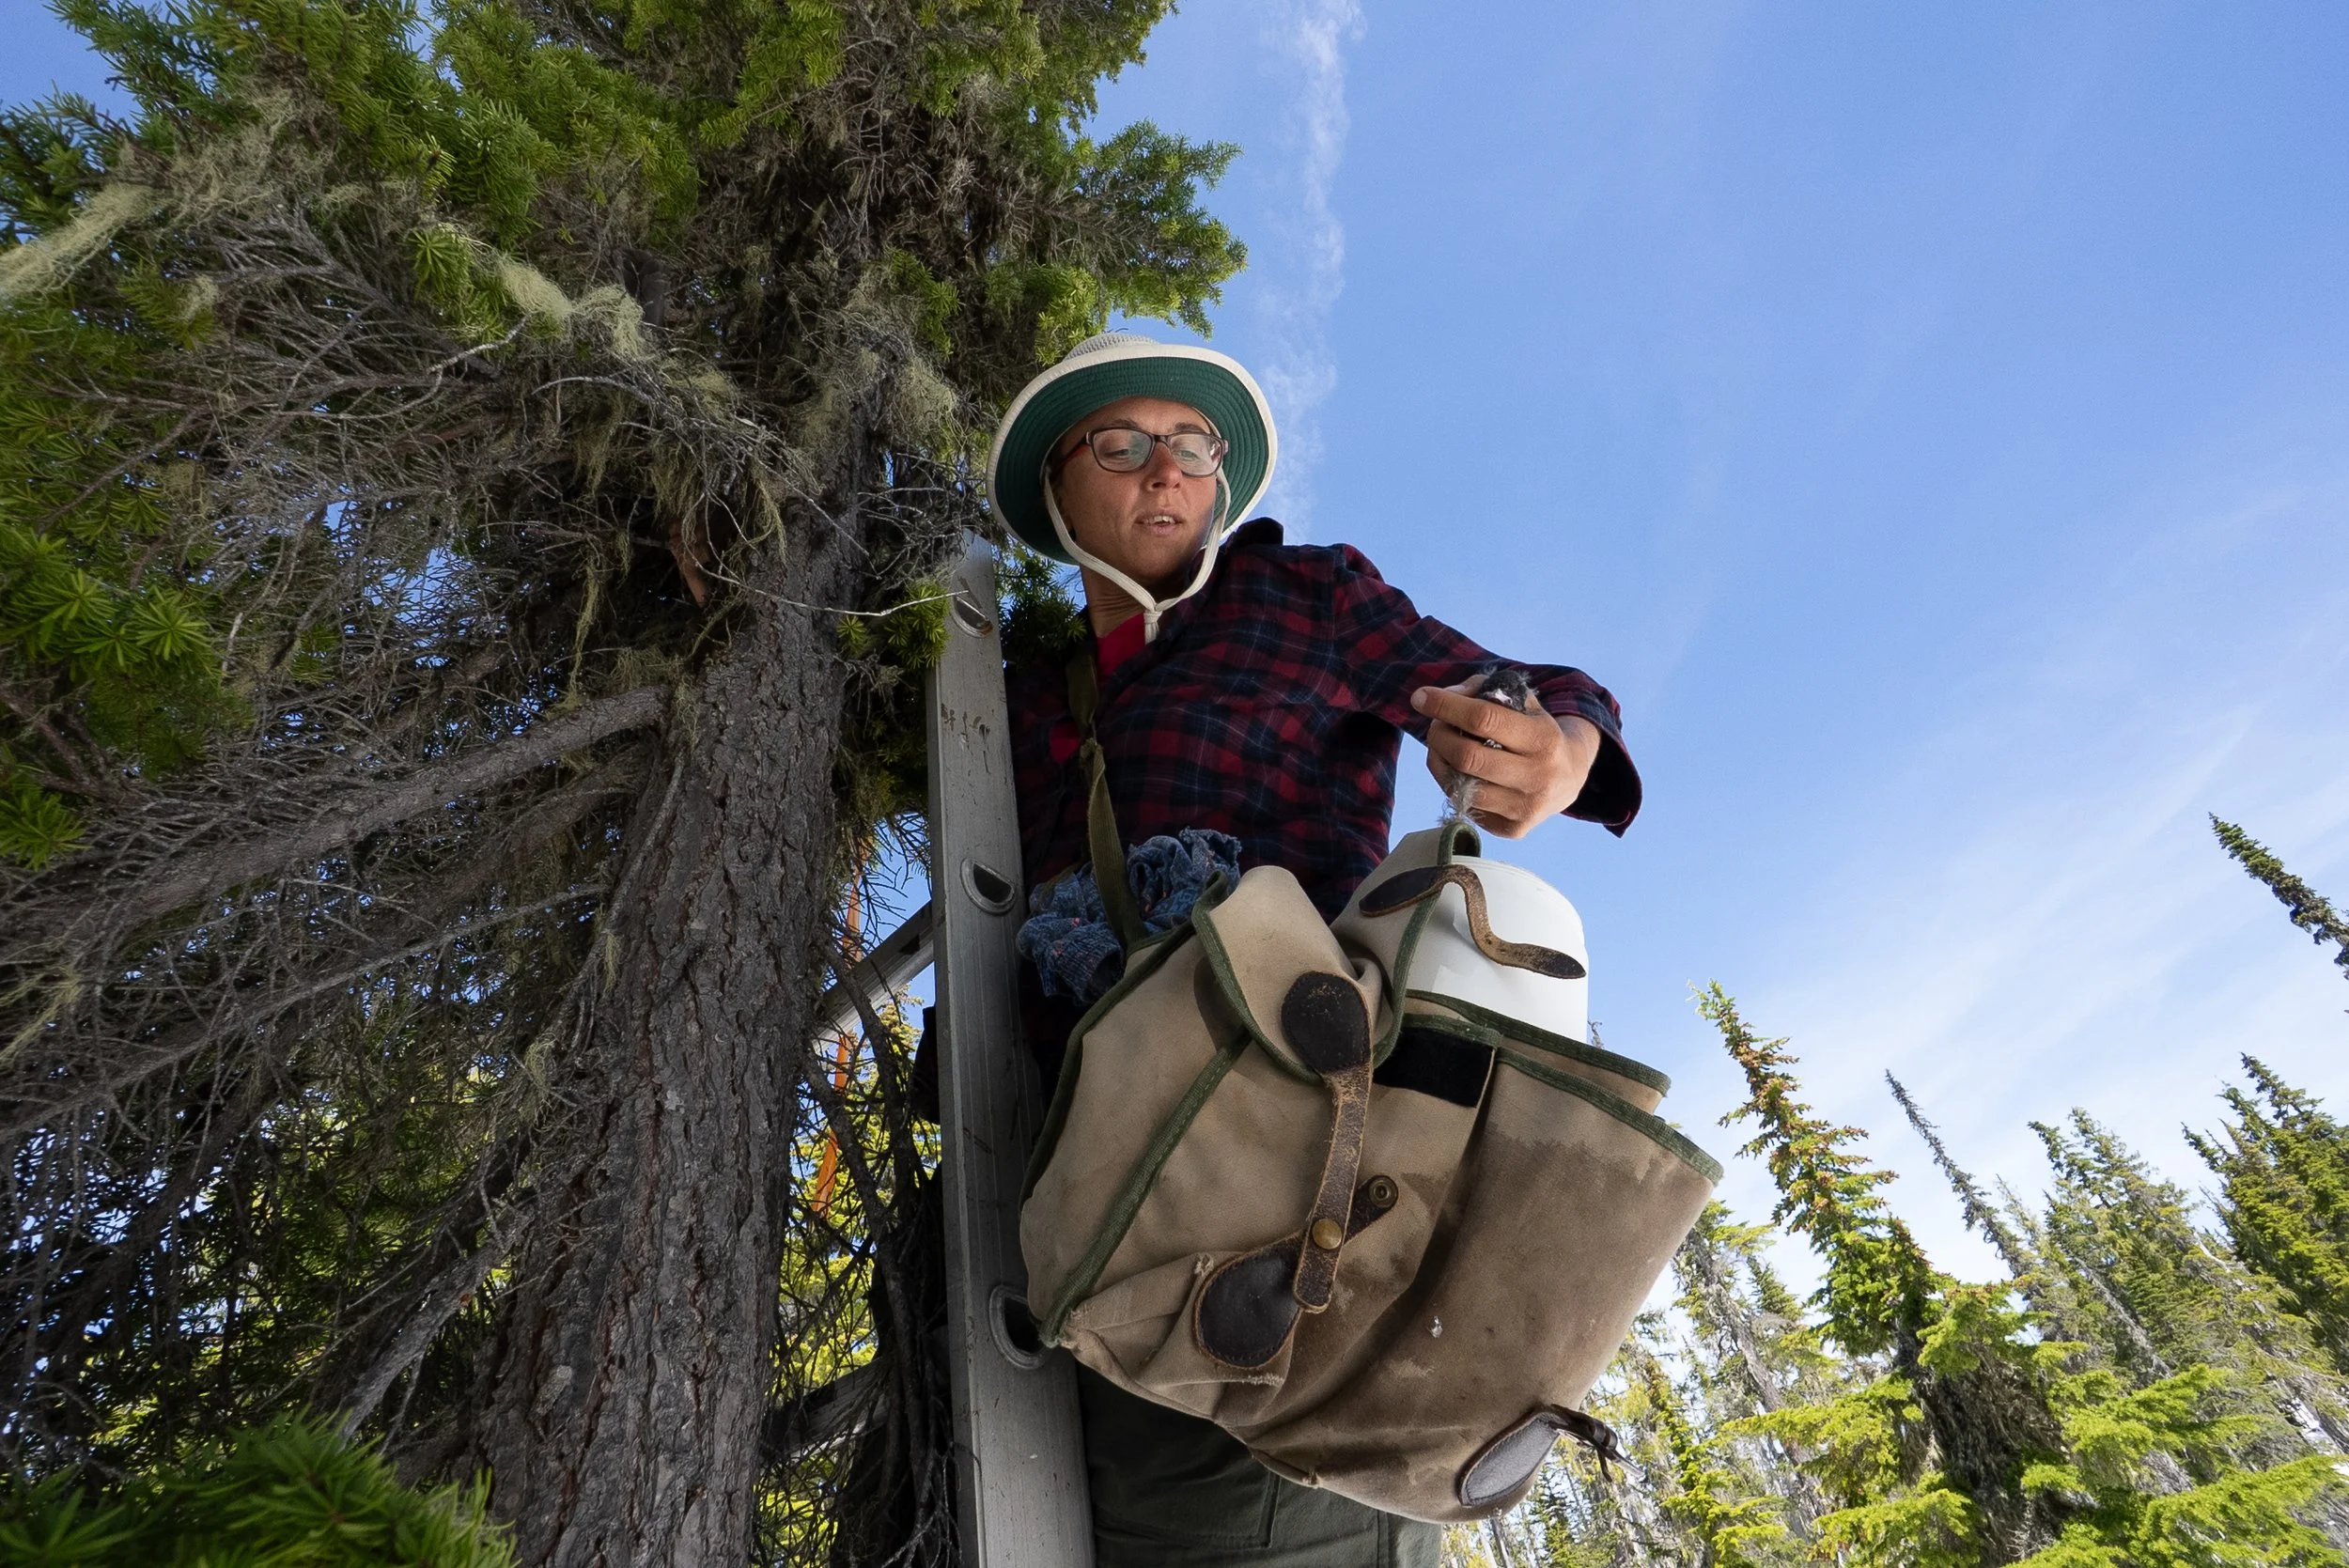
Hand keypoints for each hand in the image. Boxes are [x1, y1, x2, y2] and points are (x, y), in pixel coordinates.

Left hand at [1411, 679, 1601, 838]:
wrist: (1570, 776)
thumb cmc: (1536, 732)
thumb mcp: (1522, 703)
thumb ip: (1483, 691)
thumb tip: (1445, 697)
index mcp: (1544, 739)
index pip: (1484, 719)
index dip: (1446, 706)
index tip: (1421, 696)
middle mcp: (1538, 777)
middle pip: (1467, 756)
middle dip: (1439, 735)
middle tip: (1435, 725)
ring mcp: (1525, 808)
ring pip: (1460, 786)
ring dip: (1439, 761)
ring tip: (1443, 747)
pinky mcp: (1513, 830)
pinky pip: (1465, 805)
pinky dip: (1452, 784)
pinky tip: (1459, 771)